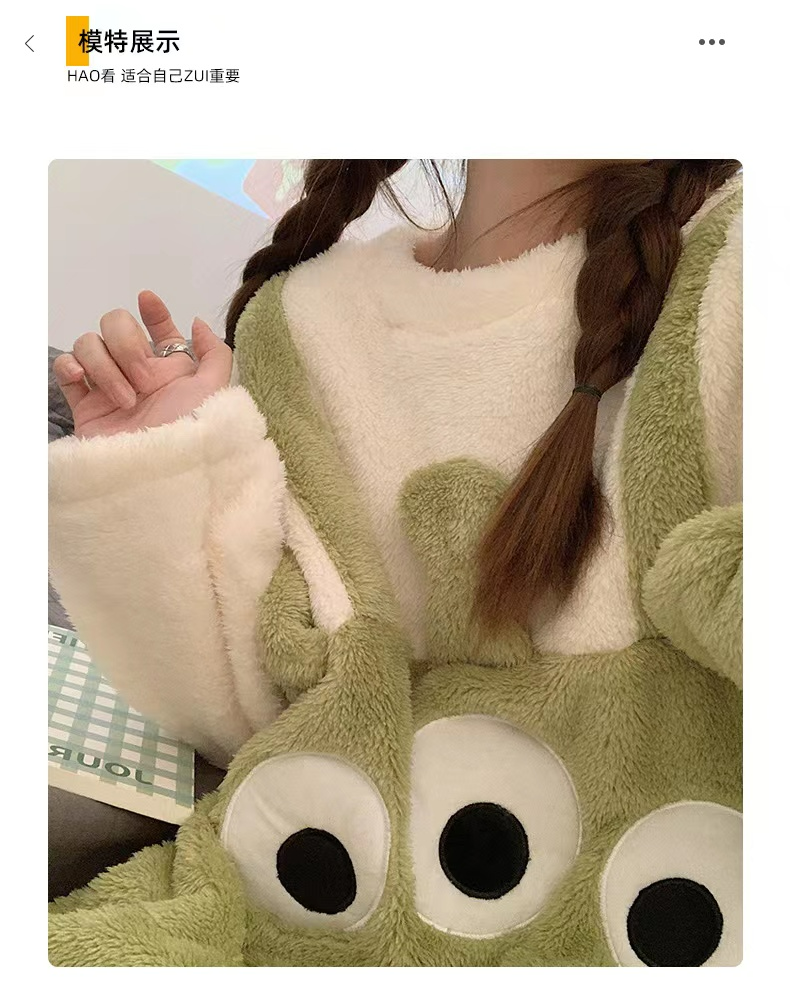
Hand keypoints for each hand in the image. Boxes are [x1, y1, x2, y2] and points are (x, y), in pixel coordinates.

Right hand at [53, 291, 232, 438]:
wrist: (159, 476)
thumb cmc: (192, 435)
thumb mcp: (217, 391)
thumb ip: (215, 353)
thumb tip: (199, 322)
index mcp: (171, 370)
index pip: (160, 330)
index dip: (154, 312)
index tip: (149, 300)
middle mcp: (139, 375)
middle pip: (116, 325)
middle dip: (127, 342)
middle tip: (143, 378)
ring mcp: (109, 388)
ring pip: (89, 343)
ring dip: (106, 365)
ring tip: (126, 401)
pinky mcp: (85, 406)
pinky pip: (65, 369)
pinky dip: (70, 366)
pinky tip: (82, 379)